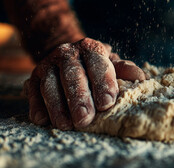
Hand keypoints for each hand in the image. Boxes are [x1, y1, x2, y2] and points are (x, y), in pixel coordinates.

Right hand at [23, 38, 145, 129]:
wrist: (66, 56)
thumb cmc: (95, 66)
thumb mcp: (110, 64)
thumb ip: (124, 71)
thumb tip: (140, 78)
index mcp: (90, 48)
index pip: (97, 64)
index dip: (103, 83)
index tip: (107, 103)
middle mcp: (67, 53)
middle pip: (72, 75)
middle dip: (79, 98)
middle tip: (85, 119)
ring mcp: (47, 64)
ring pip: (50, 84)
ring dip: (57, 106)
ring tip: (66, 125)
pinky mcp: (32, 77)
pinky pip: (33, 91)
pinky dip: (37, 106)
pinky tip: (42, 120)